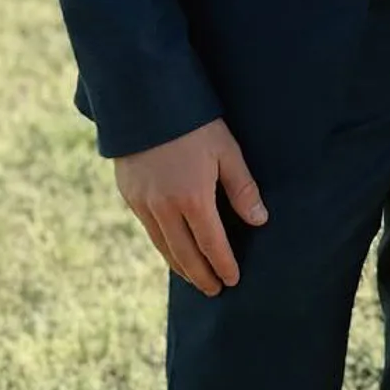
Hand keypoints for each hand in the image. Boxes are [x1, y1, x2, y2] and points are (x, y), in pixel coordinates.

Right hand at [114, 118, 267, 296]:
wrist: (143, 99)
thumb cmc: (193, 122)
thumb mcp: (226, 150)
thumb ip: (242, 188)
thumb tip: (260, 221)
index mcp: (192, 198)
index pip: (212, 244)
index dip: (223, 265)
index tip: (233, 280)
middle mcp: (164, 207)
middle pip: (185, 254)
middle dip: (201, 276)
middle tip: (214, 290)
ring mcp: (142, 203)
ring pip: (163, 247)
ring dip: (180, 266)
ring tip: (195, 279)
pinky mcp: (129, 195)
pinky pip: (149, 230)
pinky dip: (163, 246)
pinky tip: (173, 250)